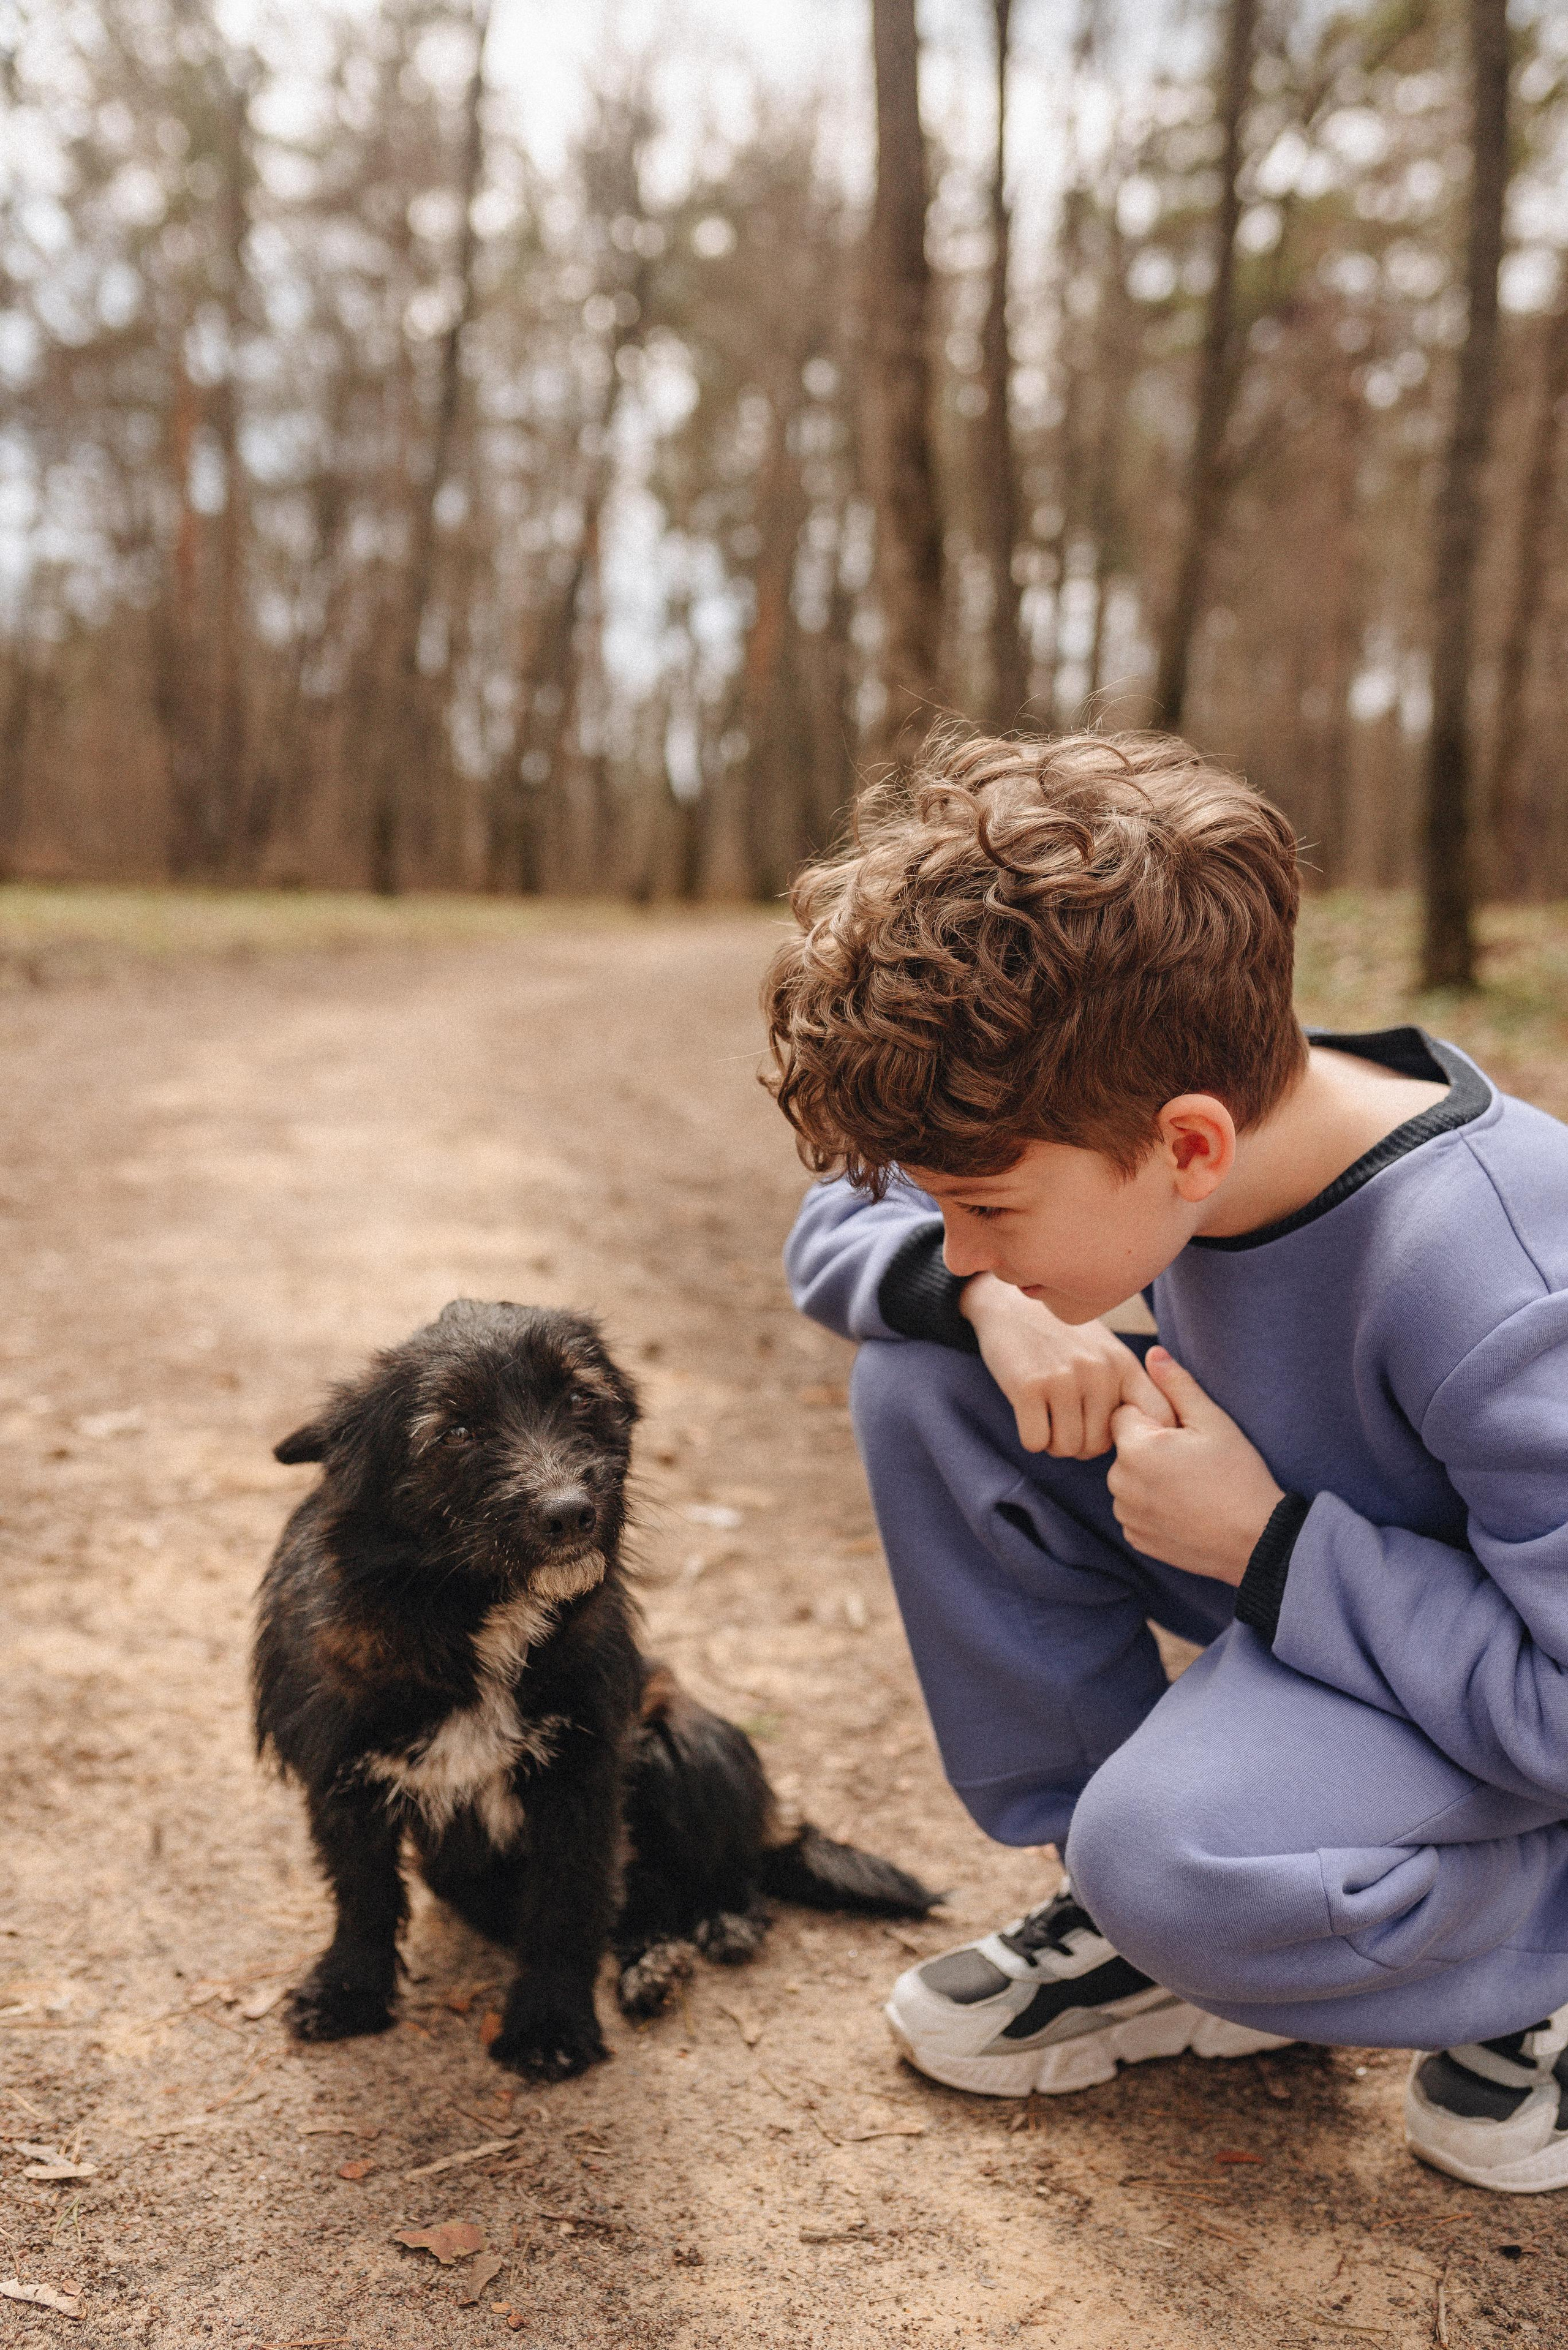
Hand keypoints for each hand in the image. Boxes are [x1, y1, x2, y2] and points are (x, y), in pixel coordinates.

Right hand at [961, 1274, 1177, 1459]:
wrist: (1011, 1303)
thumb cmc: (1061, 1337)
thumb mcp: (1105, 1352)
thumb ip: (1126, 1388)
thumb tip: (1142, 1442)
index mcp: (1124, 1364)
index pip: (1160, 1416)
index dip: (1144, 1440)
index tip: (1121, 1438)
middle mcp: (1099, 1371)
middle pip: (1099, 1446)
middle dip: (1080, 1445)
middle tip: (1066, 1423)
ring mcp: (1064, 1378)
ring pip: (1066, 1448)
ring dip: (1053, 1443)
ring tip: (1048, 1418)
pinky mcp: (1028, 1386)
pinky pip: (1036, 1442)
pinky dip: (1031, 1438)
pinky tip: (1029, 1414)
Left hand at [1107, 1349, 1283, 1584]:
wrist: (1255, 1540)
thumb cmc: (1238, 1477)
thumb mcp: (1213, 1422)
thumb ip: (1178, 1385)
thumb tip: (1152, 1353)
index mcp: (1135, 1448)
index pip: (1125, 1413)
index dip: (1155, 1419)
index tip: (1184, 1435)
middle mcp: (1120, 1482)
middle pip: (1125, 1447)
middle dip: (1150, 1447)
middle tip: (1192, 1462)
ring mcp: (1126, 1514)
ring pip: (1129, 1479)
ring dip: (1149, 1477)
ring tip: (1192, 1486)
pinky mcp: (1136, 1537)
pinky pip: (1136, 1508)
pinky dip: (1153, 1505)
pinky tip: (1186, 1508)